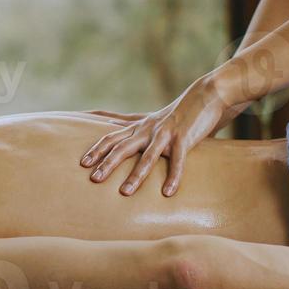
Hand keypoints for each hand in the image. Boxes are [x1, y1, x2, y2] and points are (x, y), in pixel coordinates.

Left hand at [79, 74, 250, 196]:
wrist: (206, 95)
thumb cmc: (179, 112)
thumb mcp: (154, 120)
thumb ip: (136, 126)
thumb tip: (112, 124)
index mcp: (140, 127)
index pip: (112, 137)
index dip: (97, 150)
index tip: (83, 163)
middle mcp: (148, 130)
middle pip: (122, 147)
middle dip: (107, 163)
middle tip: (94, 179)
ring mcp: (165, 134)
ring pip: (147, 156)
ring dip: (135, 175)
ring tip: (125, 192)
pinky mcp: (184, 138)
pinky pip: (177, 161)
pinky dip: (173, 177)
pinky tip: (168, 192)